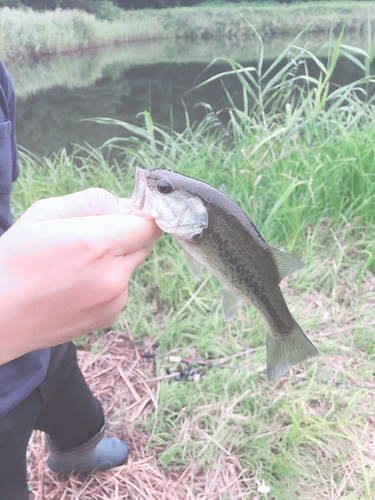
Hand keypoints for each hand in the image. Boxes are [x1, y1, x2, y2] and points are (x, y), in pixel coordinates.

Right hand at [0, 188, 161, 363]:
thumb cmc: (14, 262)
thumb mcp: (45, 214)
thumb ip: (93, 201)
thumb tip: (126, 205)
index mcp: (97, 245)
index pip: (150, 224)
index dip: (142, 214)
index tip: (128, 212)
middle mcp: (113, 276)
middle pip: (143, 243)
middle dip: (125, 233)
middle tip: (89, 236)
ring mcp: (114, 300)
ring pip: (130, 265)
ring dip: (114, 259)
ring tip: (74, 265)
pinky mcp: (110, 315)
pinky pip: (121, 287)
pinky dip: (107, 280)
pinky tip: (75, 285)